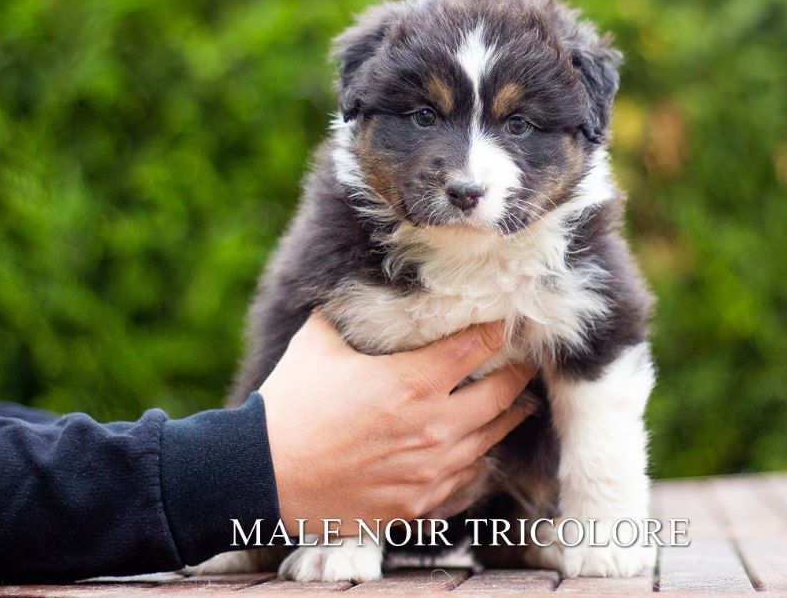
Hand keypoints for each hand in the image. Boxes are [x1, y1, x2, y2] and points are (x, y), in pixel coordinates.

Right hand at [258, 313, 534, 534]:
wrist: (261, 474)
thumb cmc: (290, 403)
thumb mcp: (320, 341)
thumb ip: (353, 312)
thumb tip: (367, 283)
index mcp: (413, 381)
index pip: (478, 346)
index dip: (497, 330)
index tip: (506, 321)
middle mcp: (434, 426)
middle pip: (502, 394)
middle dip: (517, 374)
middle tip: (525, 362)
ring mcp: (429, 470)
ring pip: (492, 440)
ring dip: (509, 417)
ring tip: (520, 404)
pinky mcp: (418, 503)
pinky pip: (467, 481)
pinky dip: (480, 461)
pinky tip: (483, 451)